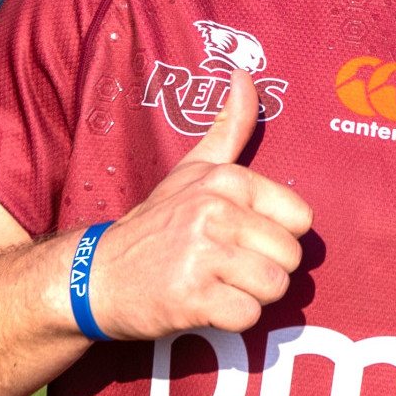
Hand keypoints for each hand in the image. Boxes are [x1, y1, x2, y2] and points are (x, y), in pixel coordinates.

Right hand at [80, 70, 311, 339]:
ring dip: (248, 296)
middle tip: (225, 266)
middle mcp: (215, 211)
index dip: (275, 236)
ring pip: (274, 288)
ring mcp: (202, 254)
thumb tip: (245, 75)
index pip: (301, 218)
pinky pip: (248, 317)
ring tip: (215, 284)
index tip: (241, 237)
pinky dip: (230, 320)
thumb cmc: (154, 224)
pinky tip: (203, 305)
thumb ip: (229, 128)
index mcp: (226, 180)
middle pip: (290, 257)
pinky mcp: (192, 297)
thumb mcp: (191, 169)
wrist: (94, 276)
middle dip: (264, 270)